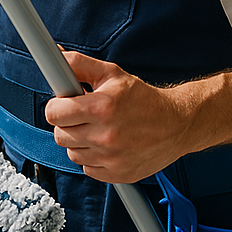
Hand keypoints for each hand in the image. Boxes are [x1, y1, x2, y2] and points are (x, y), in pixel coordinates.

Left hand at [44, 50, 195, 183]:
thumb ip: (79, 64)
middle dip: (67, 123)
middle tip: (82, 115)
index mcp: (102, 107)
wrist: (176, 124)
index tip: (63, 103)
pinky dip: (92, 157)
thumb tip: (55, 56)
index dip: (56, 106)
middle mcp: (106, 136)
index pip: (54, 113)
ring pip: (71, 153)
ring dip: (79, 141)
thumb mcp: (111, 73)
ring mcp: (112, 159)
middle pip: (59, 135)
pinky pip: (87, 168)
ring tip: (96, 129)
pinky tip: (106, 144)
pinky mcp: (118, 175)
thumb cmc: (142, 97)